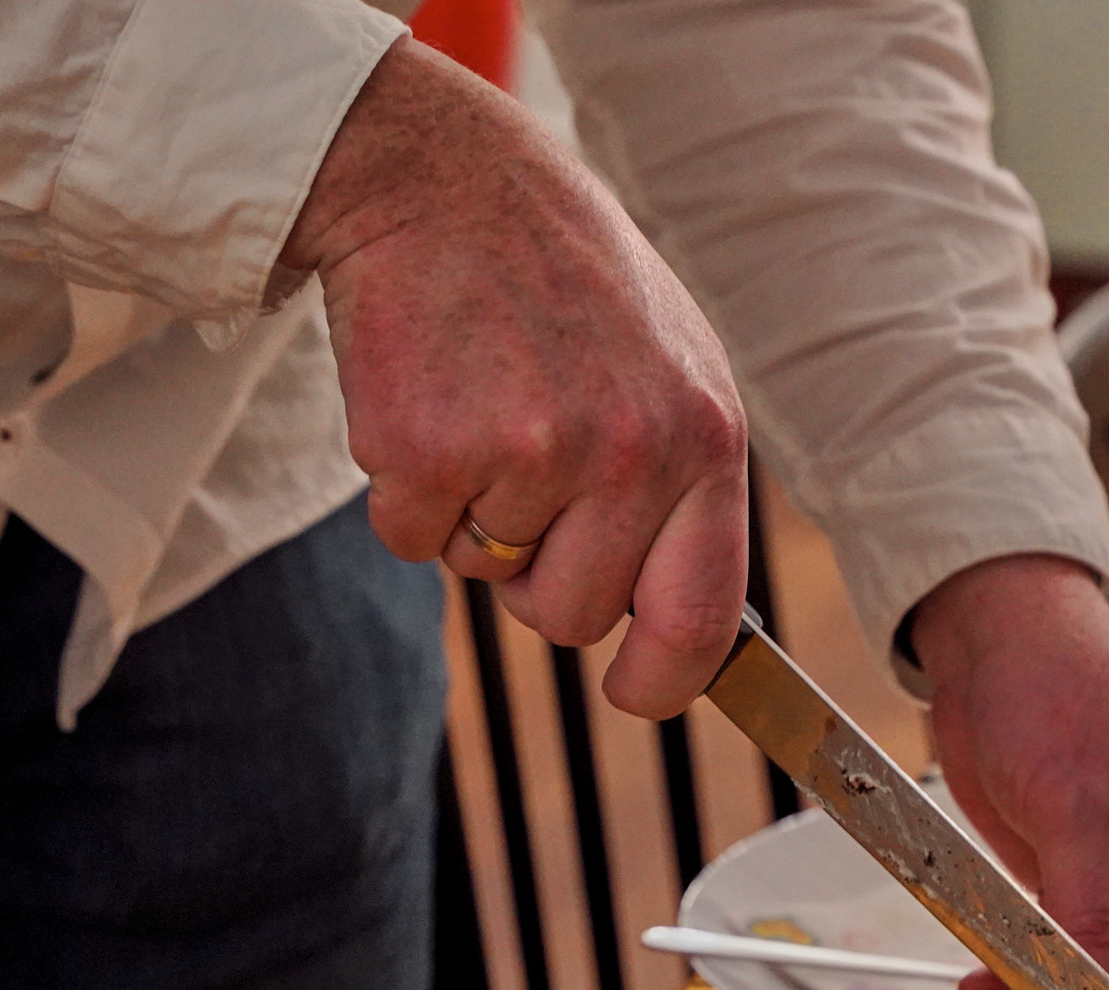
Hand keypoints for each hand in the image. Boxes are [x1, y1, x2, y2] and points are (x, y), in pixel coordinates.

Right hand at [281, 38, 747, 717]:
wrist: (442, 178)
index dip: (662, 680)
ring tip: (482, 407)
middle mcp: (630, 452)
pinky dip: (403, 488)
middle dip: (536, 572)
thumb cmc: (558, 277)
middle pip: (573, 617)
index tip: (634, 692)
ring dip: (468, 516)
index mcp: (704, 436)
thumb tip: (676, 622)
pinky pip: (409, 538)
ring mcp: (530, 453)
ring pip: (485, 577)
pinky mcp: (430, 450)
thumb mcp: (667, 365)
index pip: (700, 616)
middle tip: (521, 468)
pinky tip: (427, 398)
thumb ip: (682, 486)